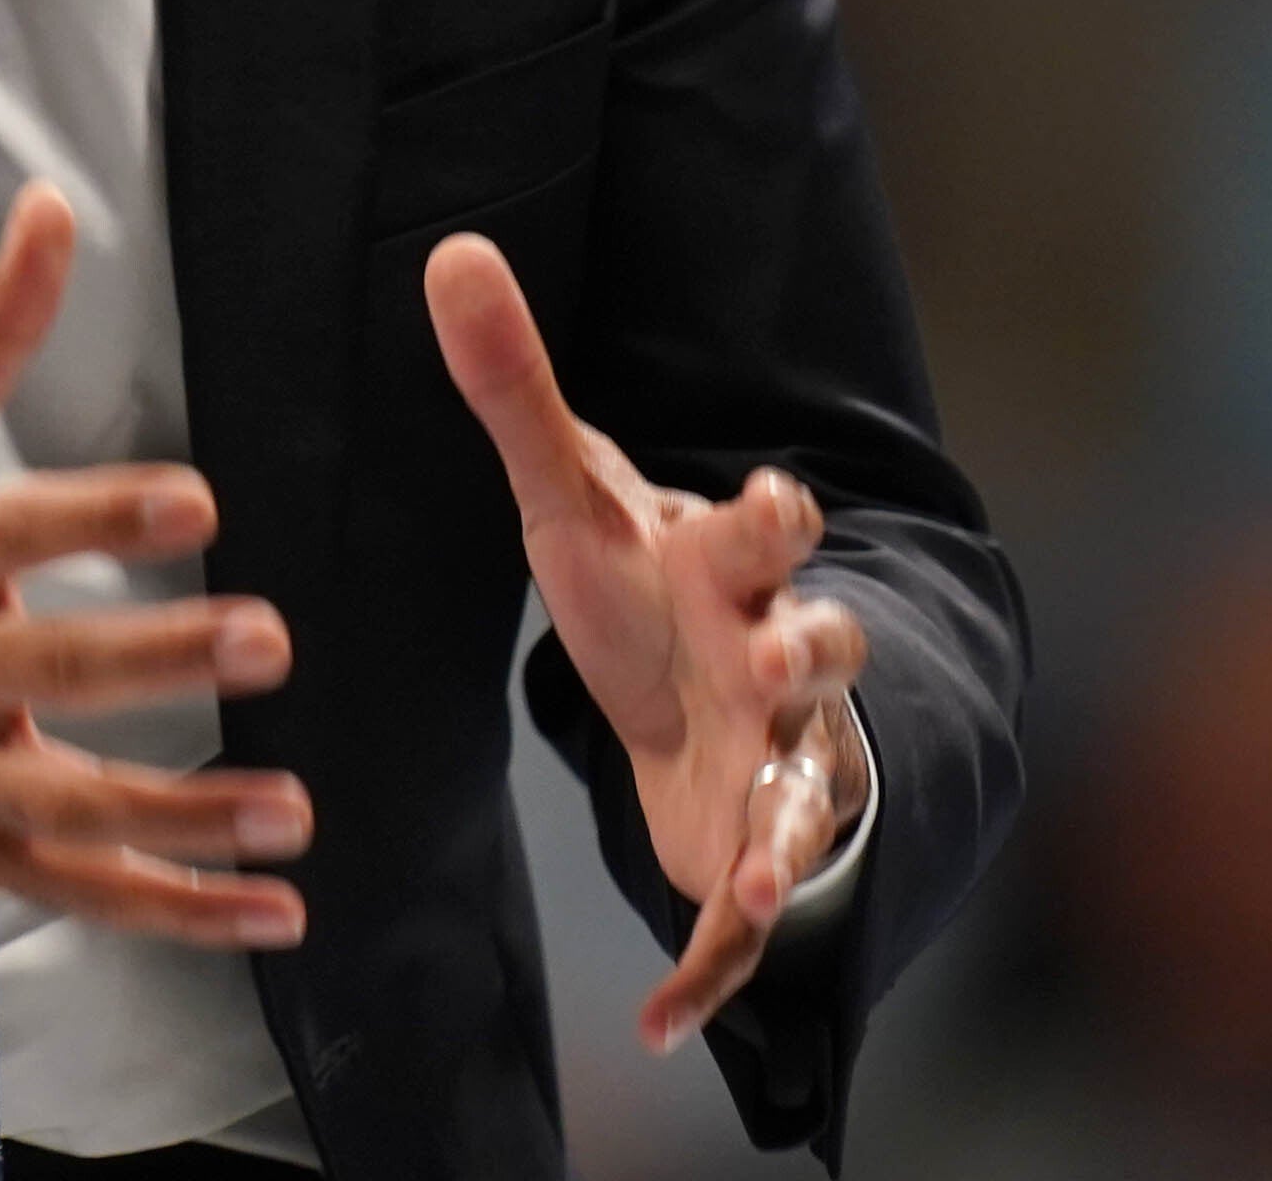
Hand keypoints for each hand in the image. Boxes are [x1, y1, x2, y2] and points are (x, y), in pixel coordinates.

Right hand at [0, 185, 313, 947]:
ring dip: (184, 815)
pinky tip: (271, 915)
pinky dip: (172, 911)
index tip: (198, 505)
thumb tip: (50, 206)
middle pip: (50, 667)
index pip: (15, 530)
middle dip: (158, 659)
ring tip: (289, 811)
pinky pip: (75, 891)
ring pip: (69, 802)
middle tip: (267, 638)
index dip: (103, 518)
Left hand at [426, 232, 869, 1052]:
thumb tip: (449, 251)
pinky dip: (711, 970)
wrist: (694, 677)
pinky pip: (744, 917)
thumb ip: (512, 383)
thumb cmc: (639, 575)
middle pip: (821, 651)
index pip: (769, 526)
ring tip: (754, 877)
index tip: (770, 500)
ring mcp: (777, 759)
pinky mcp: (748, 841)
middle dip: (816, 658)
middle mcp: (773, 657)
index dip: (773, 514)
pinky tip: (665, 1020)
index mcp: (726, 562)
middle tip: (793, 664)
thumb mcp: (570, 489)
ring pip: (807, 795)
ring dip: (787, 833)